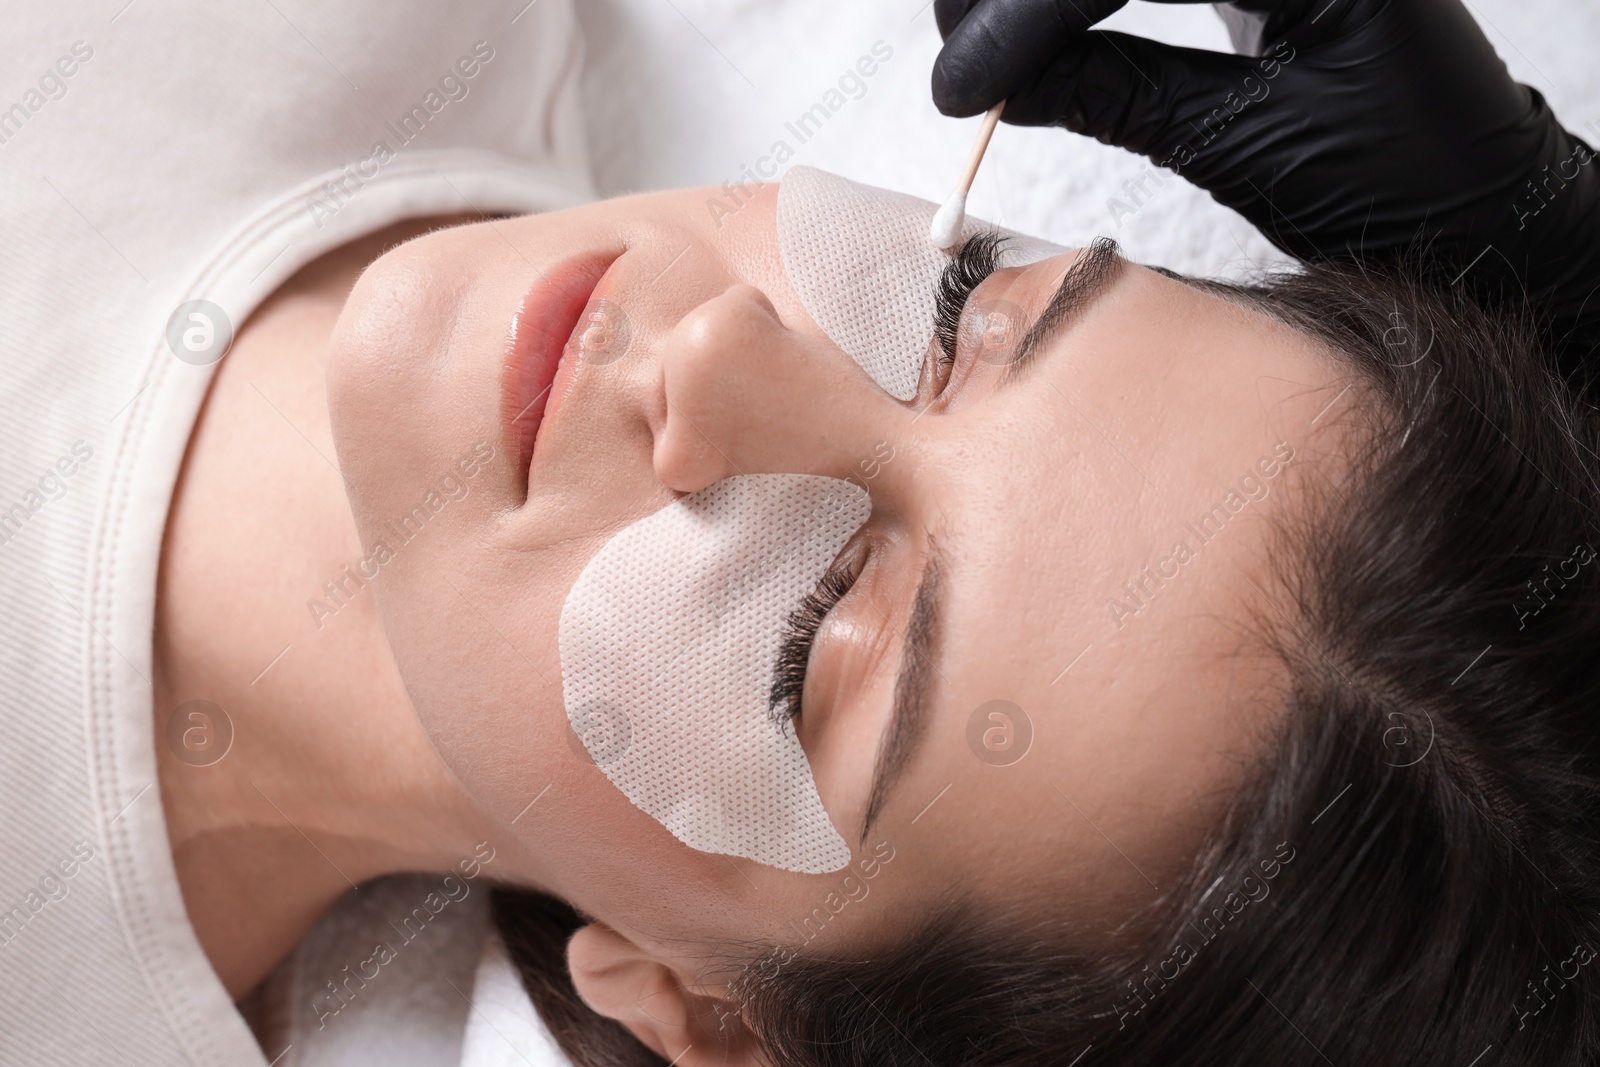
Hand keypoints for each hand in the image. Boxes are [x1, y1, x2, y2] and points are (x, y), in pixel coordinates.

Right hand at [932, 0, 1599, 367]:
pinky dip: (1080, 2)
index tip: (966, 81)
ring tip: (979, 48)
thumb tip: (1008, 83)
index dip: (1033, 13)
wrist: (1474, 209)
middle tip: (958, 56)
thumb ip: (1120, 95)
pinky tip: (1039, 30)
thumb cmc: (1404, 187)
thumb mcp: (1247, 146)